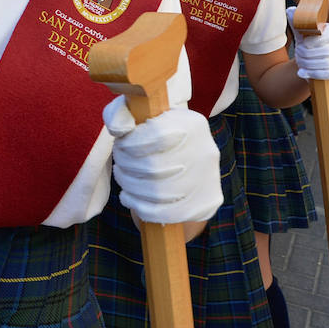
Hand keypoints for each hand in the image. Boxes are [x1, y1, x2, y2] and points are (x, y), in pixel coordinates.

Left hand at [105, 99, 222, 224]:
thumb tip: (120, 128)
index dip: (130, 145)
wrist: (185, 160)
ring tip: (123, 178)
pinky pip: (166, 213)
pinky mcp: (206, 203)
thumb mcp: (138, 114)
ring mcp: (209, 179)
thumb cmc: (153, 134)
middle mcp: (206, 150)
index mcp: (192, 123)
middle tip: (119, 164)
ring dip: (130, 186)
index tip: (120, 146)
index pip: (157, 136)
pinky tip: (128, 197)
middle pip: (155, 167)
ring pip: (158, 192)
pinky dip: (140, 207)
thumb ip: (120, 114)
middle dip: (127, 167)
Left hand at [288, 13, 328, 81]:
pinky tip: (304, 73)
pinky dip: (315, 74)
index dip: (314, 41)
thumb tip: (290, 11)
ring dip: (310, 65)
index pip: (328, 36)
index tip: (302, 44)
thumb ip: (297, 22)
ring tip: (300, 64)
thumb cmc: (310, 43)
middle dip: (308, 55)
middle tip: (298, 55)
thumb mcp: (303, 33)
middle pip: (327, 51)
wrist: (317, 59)